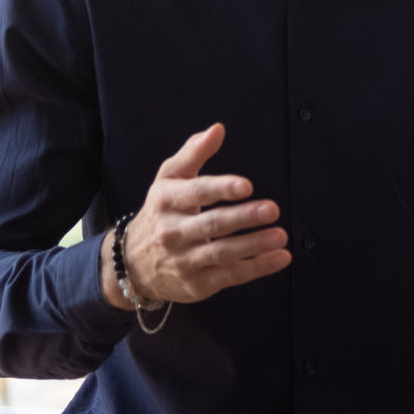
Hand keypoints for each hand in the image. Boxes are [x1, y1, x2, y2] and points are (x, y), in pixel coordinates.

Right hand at [102, 123, 289, 309]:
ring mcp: (184, 260)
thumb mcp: (168, 179)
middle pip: (212, 224)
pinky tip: (280, 258)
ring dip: (255, 245)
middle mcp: (172, 231)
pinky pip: (231, 276)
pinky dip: (257, 268)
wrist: (132, 264)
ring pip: (223, 253)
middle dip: (244, 217)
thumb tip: (217, 129)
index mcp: (166, 200)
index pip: (196, 192)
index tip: (245, 186)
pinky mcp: (197, 284)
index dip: (221, 188)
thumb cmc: (160, 212)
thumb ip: (193, 153)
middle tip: (272, 209)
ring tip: (281, 236)